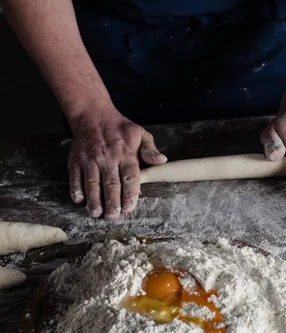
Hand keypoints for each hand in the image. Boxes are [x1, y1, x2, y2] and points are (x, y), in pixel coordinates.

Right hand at [68, 106, 166, 220]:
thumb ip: (150, 150)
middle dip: (111, 202)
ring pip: (92, 182)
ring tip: (96, 213)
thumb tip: (162, 161)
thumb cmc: (120, 129)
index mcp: (125, 153)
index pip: (129, 177)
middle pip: (110, 183)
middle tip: (112, 216)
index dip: (129, 193)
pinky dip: (76, 189)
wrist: (92, 115)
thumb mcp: (140, 134)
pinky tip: (80, 200)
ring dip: (94, 199)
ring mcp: (89, 159)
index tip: (129, 207)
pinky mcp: (75, 160)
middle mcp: (107, 158)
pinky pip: (75, 177)